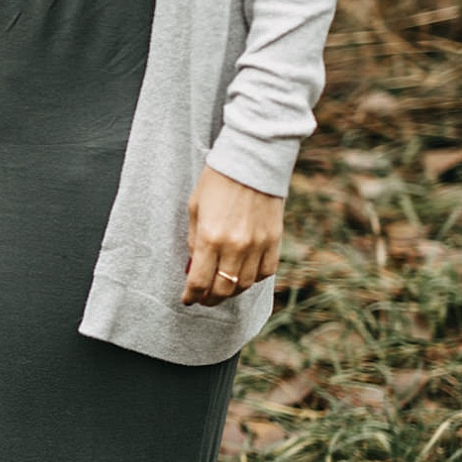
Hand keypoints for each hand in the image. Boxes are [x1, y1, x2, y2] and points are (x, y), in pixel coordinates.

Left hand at [181, 165, 285, 306]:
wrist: (252, 161)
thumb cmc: (218, 182)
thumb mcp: (195, 210)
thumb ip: (195, 242)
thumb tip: (194, 267)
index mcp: (211, 238)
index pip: (199, 281)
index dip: (191, 296)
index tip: (187, 299)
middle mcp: (236, 246)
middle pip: (223, 289)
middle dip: (210, 299)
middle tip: (202, 299)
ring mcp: (258, 245)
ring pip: (246, 284)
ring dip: (231, 291)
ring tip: (221, 288)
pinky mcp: (275, 240)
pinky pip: (266, 272)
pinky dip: (254, 278)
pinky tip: (244, 275)